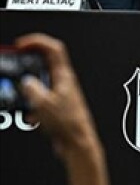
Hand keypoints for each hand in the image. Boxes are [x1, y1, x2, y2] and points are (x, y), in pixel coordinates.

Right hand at [16, 34, 98, 160]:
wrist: (77, 142)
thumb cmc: (69, 124)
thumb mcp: (44, 104)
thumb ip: (32, 89)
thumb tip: (26, 80)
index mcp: (64, 76)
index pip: (53, 48)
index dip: (37, 41)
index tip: (21, 44)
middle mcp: (65, 82)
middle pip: (45, 63)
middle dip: (28, 66)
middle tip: (16, 68)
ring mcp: (62, 93)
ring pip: (41, 83)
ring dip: (30, 91)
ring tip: (25, 101)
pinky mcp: (58, 105)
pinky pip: (41, 99)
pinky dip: (33, 105)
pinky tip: (33, 116)